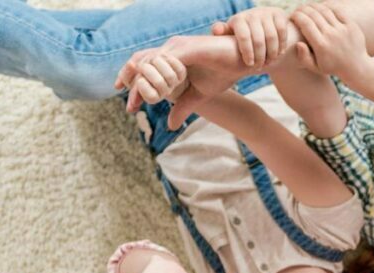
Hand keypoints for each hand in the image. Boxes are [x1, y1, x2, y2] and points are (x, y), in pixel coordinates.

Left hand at [114, 36, 244, 123]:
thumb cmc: (222, 74)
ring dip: (146, 84)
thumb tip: (170, 125)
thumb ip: (182, 107)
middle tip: (130, 108)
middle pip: (141, 64)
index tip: (131, 107)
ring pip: (150, 63)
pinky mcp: (188, 48)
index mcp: (171, 58)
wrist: (243, 63)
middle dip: (131, 85)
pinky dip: (162, 78)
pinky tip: (163, 94)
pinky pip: (167, 62)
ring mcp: (178, 46)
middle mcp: (171, 49)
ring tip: (147, 102)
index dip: (134, 86)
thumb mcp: (198, 96)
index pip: (145, 70)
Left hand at [211, 7, 289, 66]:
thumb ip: (221, 33)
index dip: (248, 53)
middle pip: (259, 40)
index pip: (244, 37)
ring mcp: (266, 13)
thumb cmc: (241, 35)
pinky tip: (279, 54)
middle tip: (260, 67)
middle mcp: (252, 14)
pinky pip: (282, 31)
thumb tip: (217, 30)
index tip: (250, 64)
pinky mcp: (278, 14)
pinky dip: (282, 45)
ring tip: (269, 62)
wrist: (259, 25)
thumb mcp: (229, 35)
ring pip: (272, 37)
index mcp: (239, 20)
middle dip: (260, 57)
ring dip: (272, 54)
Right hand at [289, 4, 370, 82]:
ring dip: (313, 6)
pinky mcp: (351, 25)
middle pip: (313, 14)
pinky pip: (337, 10)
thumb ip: (304, 57)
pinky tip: (321, 7)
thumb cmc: (333, 67)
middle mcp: (331, 35)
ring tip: (308, 7)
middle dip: (302, 9)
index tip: (292, 16)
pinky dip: (327, 6)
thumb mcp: (316, 67)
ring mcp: (342, 29)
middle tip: (298, 9)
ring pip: (324, 10)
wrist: (357, 67)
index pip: (305, 24)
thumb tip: (298, 43)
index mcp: (321, 45)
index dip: (296, 16)